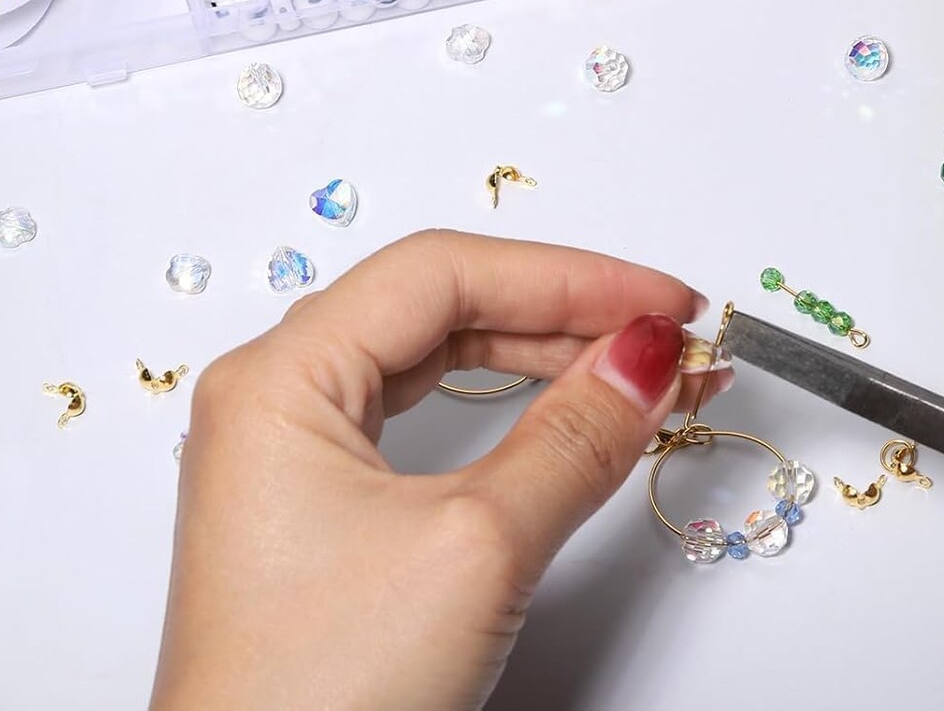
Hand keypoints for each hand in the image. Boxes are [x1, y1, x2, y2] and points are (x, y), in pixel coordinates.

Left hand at [151, 230, 723, 710]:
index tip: (663, 304)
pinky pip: (429, 414)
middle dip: (567, 314)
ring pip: (440, 357)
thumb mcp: (476, 548)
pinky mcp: (325, 505)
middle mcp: (275, 398)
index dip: (568, 276)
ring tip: (642, 370)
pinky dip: (511, 407)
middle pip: (443, 306)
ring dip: (548, 356)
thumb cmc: (319, 701)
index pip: (444, 275)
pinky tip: (568, 406)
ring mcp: (296, 452)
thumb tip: (648, 358)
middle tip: (668, 336)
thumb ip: (574, 436)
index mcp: (279, 380)